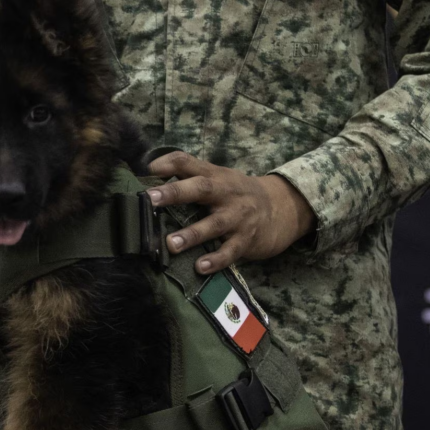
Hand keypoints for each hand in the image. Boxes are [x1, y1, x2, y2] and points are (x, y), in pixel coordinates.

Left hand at [147, 152, 315, 273]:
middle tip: (150, 199)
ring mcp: (237, 216)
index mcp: (213, 175)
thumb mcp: (216, 177)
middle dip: (175, 193)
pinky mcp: (246, 239)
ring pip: (215, 224)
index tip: (147, 170)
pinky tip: (201, 267)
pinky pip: (231, 251)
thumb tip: (148, 173)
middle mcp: (225, 192)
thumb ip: (187, 174)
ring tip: (171, 244)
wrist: (282, 208)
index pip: (187, 162)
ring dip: (192, 234)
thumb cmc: (235, 194)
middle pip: (201, 188)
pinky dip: (216, 260)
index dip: (166, 164)